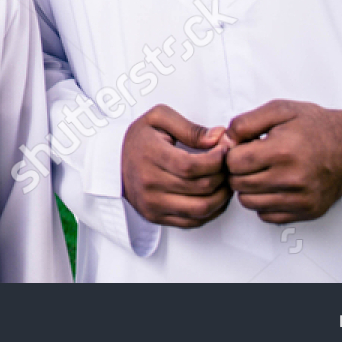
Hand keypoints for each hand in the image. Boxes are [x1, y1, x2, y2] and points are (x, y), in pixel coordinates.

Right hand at [121, 104, 232, 227]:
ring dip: (222, 196)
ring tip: (225, 181)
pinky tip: (215, 196)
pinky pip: (194, 222)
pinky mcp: (156, 217)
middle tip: (228, 164)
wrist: (113, 163)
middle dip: (223, 175)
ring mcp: (153, 204)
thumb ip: (190, 127)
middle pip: (201, 187)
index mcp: (150, 156)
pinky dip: (212, 211)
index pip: (192, 166)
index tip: (224, 150)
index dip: (216, 160)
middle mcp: (150, 184)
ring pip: (202, 208)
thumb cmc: (140, 139)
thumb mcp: (159, 119)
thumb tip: (218, 138)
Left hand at [225, 100, 341, 223]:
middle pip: (239, 184)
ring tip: (260, 172)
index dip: (232, 153)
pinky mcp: (308, 211)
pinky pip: (268, 216)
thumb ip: (245, 123)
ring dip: (248, 188)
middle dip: (238, 170)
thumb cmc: (315, 126)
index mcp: (283, 151)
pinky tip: (273, 186)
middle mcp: (293, 179)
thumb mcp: (279, 109)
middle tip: (250, 159)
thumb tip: (225, 142)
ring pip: (249, 203)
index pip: (234, 163)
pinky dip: (264, 203)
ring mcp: (301, 199)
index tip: (242, 147)